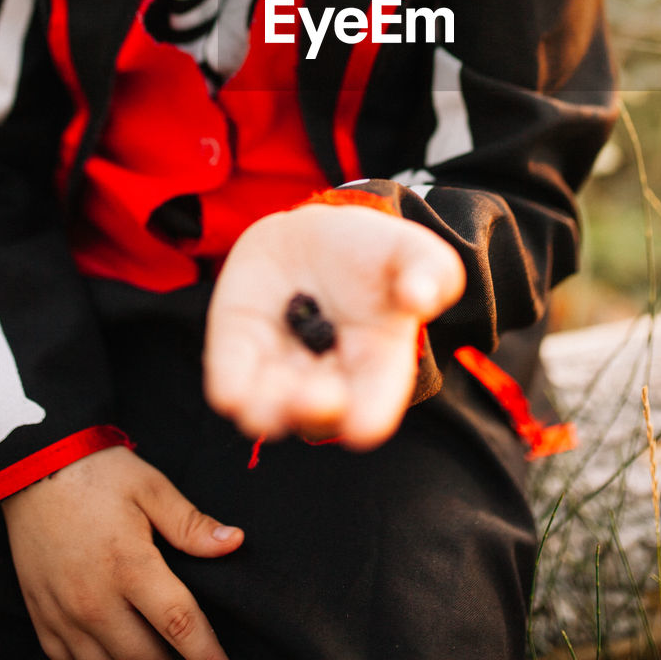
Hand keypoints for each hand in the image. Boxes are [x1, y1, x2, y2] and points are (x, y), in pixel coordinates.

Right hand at [2, 445, 242, 659]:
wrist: (33, 467)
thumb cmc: (98, 472)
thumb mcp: (151, 487)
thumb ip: (190, 524)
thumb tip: (234, 543)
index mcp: (130, 566)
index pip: (179, 624)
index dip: (206, 653)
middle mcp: (95, 600)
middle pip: (145, 658)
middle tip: (194, 659)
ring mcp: (64, 615)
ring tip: (160, 657)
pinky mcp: (42, 619)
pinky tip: (116, 657)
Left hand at [203, 203, 464, 449]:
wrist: (313, 234)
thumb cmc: (372, 252)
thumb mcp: (410, 250)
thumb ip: (431, 270)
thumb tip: (420, 297)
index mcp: (377, 363)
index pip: (374, 404)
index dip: (369, 417)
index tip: (362, 427)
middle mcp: (328, 380)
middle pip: (318, 416)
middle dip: (314, 411)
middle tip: (312, 397)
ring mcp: (279, 370)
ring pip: (269, 412)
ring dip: (268, 411)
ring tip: (268, 403)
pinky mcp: (237, 354)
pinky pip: (228, 383)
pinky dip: (231, 390)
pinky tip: (234, 392)